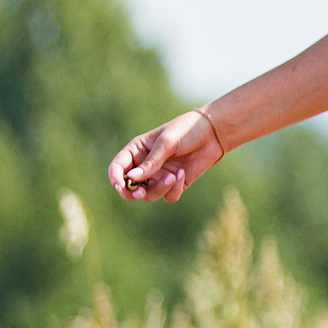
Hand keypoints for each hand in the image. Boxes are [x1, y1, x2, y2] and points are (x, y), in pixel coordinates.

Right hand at [109, 110, 224, 202]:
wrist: (212, 134)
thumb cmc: (186, 131)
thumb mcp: (166, 143)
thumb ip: (150, 162)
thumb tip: (132, 179)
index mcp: (137, 151)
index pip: (117, 167)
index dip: (115, 178)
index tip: (121, 185)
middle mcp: (145, 166)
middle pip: (129, 188)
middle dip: (133, 193)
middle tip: (141, 192)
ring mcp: (159, 177)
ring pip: (149, 195)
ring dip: (159, 189)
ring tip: (173, 176)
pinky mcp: (175, 184)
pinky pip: (168, 196)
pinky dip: (173, 189)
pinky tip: (183, 173)